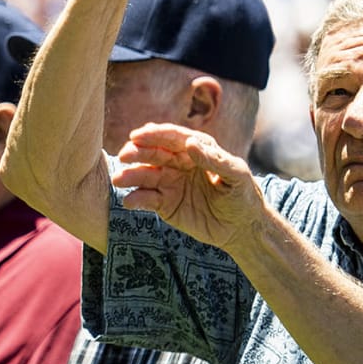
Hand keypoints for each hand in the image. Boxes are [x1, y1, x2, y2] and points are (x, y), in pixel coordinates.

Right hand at [113, 123, 265, 250]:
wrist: (242, 228)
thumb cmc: (243, 195)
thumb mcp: (236, 176)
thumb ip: (215, 160)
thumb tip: (190, 143)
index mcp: (196, 149)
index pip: (172, 138)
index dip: (155, 135)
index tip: (138, 135)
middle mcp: (179, 163)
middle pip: (153, 153)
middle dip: (137, 153)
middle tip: (125, 156)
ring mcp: (169, 183)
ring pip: (145, 175)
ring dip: (130, 175)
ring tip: (119, 179)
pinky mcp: (164, 204)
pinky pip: (146, 199)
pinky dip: (136, 199)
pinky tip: (129, 201)